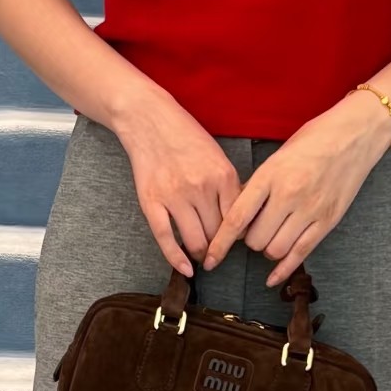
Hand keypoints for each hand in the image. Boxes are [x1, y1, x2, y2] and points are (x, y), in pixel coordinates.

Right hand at [117, 100, 244, 277]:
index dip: (237, 236)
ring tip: (202, 256)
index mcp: (223, 176)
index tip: (234, 242)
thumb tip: (241, 220)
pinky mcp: (151, 201)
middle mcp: (201, 188)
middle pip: (218, 234)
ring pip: (196, 240)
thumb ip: (230, 187)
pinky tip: (186, 270)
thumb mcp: (218, 156)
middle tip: (217, 252)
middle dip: (219, 247)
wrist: (149, 119)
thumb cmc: (186, 136)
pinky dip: (177, 259)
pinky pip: (166, 239)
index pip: (238, 220)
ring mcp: (175, 196)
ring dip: (201, 254)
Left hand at [202, 92, 390, 285]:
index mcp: (271, 176)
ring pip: (276, 250)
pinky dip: (284, 269)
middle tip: (254, 230)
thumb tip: (236, 213)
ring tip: (271, 236)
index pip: (237, 218)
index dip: (221, 243)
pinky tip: (272, 278)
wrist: (355, 135)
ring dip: (267, 250)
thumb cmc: (313, 140)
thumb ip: (257, 186)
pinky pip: (301, 253)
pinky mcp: (328, 221)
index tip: (210, 257)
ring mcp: (310, 210)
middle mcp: (289, 195)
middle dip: (250, 241)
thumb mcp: (277, 156)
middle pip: (256, 240)